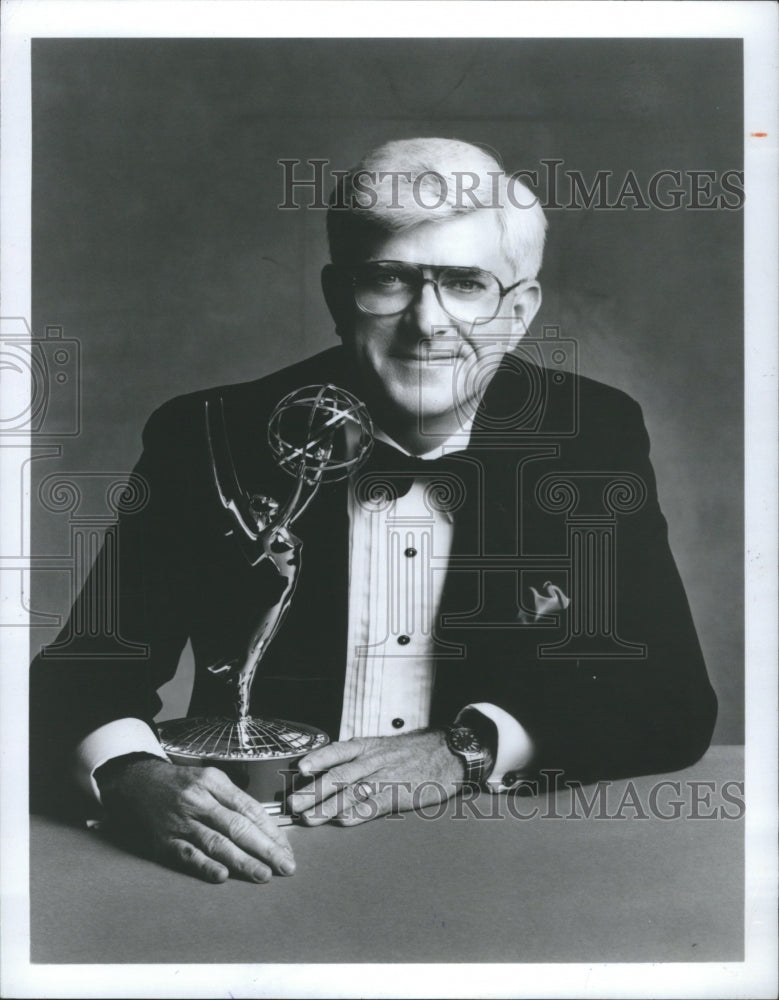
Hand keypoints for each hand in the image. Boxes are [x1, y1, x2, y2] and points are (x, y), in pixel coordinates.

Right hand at [96, 757, 294, 883]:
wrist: (137, 783)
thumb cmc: (181, 784)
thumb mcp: (209, 779)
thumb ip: (234, 799)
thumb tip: (265, 827)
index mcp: (214, 782)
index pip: (249, 808)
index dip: (270, 830)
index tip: (287, 848)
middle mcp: (199, 801)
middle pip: (237, 826)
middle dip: (265, 848)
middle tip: (285, 866)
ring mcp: (181, 822)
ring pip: (216, 842)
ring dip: (242, 861)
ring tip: (263, 874)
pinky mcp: (165, 841)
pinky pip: (188, 854)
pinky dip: (204, 865)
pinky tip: (221, 875)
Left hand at [287, 730, 465, 826]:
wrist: (447, 753)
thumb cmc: (412, 752)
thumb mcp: (383, 747)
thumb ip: (359, 759)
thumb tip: (329, 774)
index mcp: (367, 746)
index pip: (337, 750)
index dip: (318, 759)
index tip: (300, 769)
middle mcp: (373, 760)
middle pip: (338, 775)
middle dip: (313, 791)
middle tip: (293, 804)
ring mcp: (386, 777)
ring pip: (351, 792)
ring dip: (327, 807)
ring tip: (309, 819)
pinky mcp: (398, 794)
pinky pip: (374, 804)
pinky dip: (357, 813)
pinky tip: (342, 821)